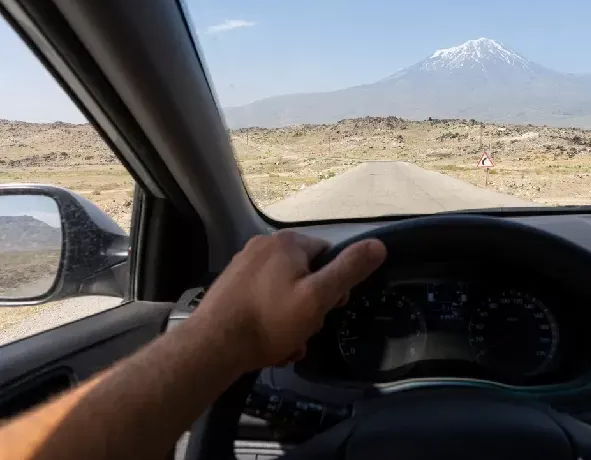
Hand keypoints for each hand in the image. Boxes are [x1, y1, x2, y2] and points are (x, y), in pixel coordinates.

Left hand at [191, 231, 386, 370]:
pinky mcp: (230, 286)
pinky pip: (263, 300)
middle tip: (304, 332)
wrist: (212, 347)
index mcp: (287, 242)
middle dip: (310, 307)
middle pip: (306, 275)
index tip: (330, 310)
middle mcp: (263, 246)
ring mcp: (243, 265)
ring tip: (285, 344)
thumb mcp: (318, 297)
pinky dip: (270, 320)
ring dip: (291, 320)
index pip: (329, 255)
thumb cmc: (269, 321)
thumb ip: (349, 270)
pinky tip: (268, 343)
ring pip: (284, 292)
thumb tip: (378, 245)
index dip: (335, 285)